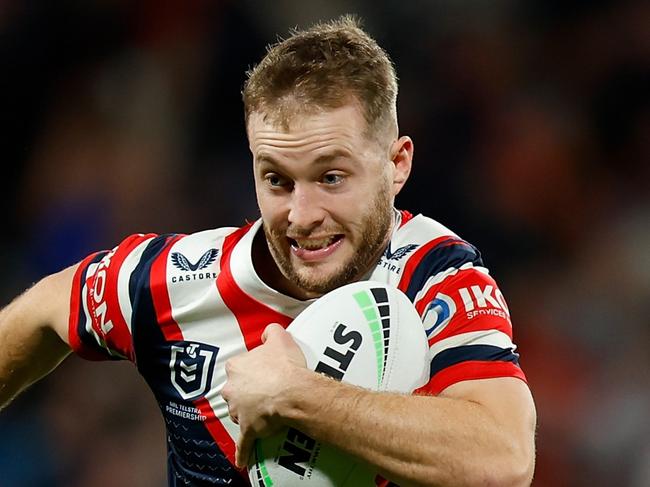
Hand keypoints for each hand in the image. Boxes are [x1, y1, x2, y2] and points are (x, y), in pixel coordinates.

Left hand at [222, 323, 307, 467]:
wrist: (292, 391)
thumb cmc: (285, 366)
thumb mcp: (279, 337)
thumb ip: (270, 331)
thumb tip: (267, 333)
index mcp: (236, 367)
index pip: (239, 367)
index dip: (252, 369)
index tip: (264, 370)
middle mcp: (232, 389)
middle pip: (236, 390)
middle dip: (247, 392)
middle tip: (265, 390)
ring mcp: (238, 410)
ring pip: (239, 413)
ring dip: (248, 413)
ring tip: (265, 412)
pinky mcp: (248, 429)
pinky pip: (243, 443)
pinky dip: (242, 452)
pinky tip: (241, 460)